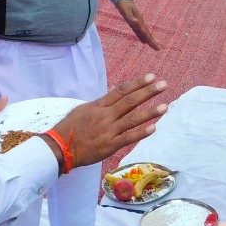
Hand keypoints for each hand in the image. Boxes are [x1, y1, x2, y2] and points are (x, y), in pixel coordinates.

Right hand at [50, 74, 168, 167]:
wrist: (61, 148)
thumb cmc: (71, 128)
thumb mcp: (84, 110)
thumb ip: (102, 103)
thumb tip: (115, 95)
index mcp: (99, 106)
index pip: (121, 91)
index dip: (137, 83)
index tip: (151, 76)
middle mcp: (105, 116)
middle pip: (129, 101)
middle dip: (148, 92)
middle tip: (163, 85)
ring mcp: (108, 130)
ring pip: (132, 119)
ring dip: (149, 112)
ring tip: (164, 106)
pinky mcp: (110, 145)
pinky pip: (128, 138)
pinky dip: (140, 133)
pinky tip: (153, 128)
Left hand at [116, 0, 159, 49]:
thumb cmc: (124, 5)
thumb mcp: (126, 12)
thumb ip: (132, 18)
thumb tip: (138, 23)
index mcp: (139, 22)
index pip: (146, 34)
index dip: (151, 41)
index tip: (157, 48)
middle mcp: (140, 23)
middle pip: (147, 34)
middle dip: (152, 41)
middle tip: (157, 49)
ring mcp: (138, 22)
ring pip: (144, 33)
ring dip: (148, 39)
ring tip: (152, 45)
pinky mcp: (134, 21)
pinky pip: (139, 31)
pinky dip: (141, 36)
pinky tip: (142, 40)